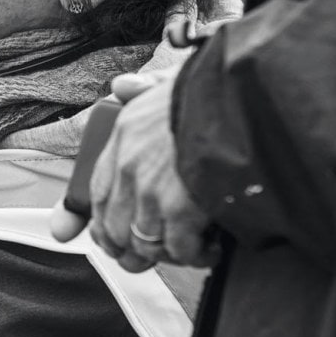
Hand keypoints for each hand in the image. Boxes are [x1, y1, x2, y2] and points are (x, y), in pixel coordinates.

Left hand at [51, 68, 214, 271]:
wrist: (240, 96)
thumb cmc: (211, 91)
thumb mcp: (171, 80)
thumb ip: (144, 88)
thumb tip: (123, 86)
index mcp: (124, 134)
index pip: (95, 189)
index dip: (95, 221)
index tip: (95, 237)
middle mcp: (129, 165)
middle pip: (115, 227)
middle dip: (130, 250)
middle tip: (150, 255)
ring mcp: (151, 190)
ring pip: (145, 245)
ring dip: (166, 256)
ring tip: (188, 251)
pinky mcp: (180, 209)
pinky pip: (179, 250)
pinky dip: (195, 255)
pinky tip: (208, 249)